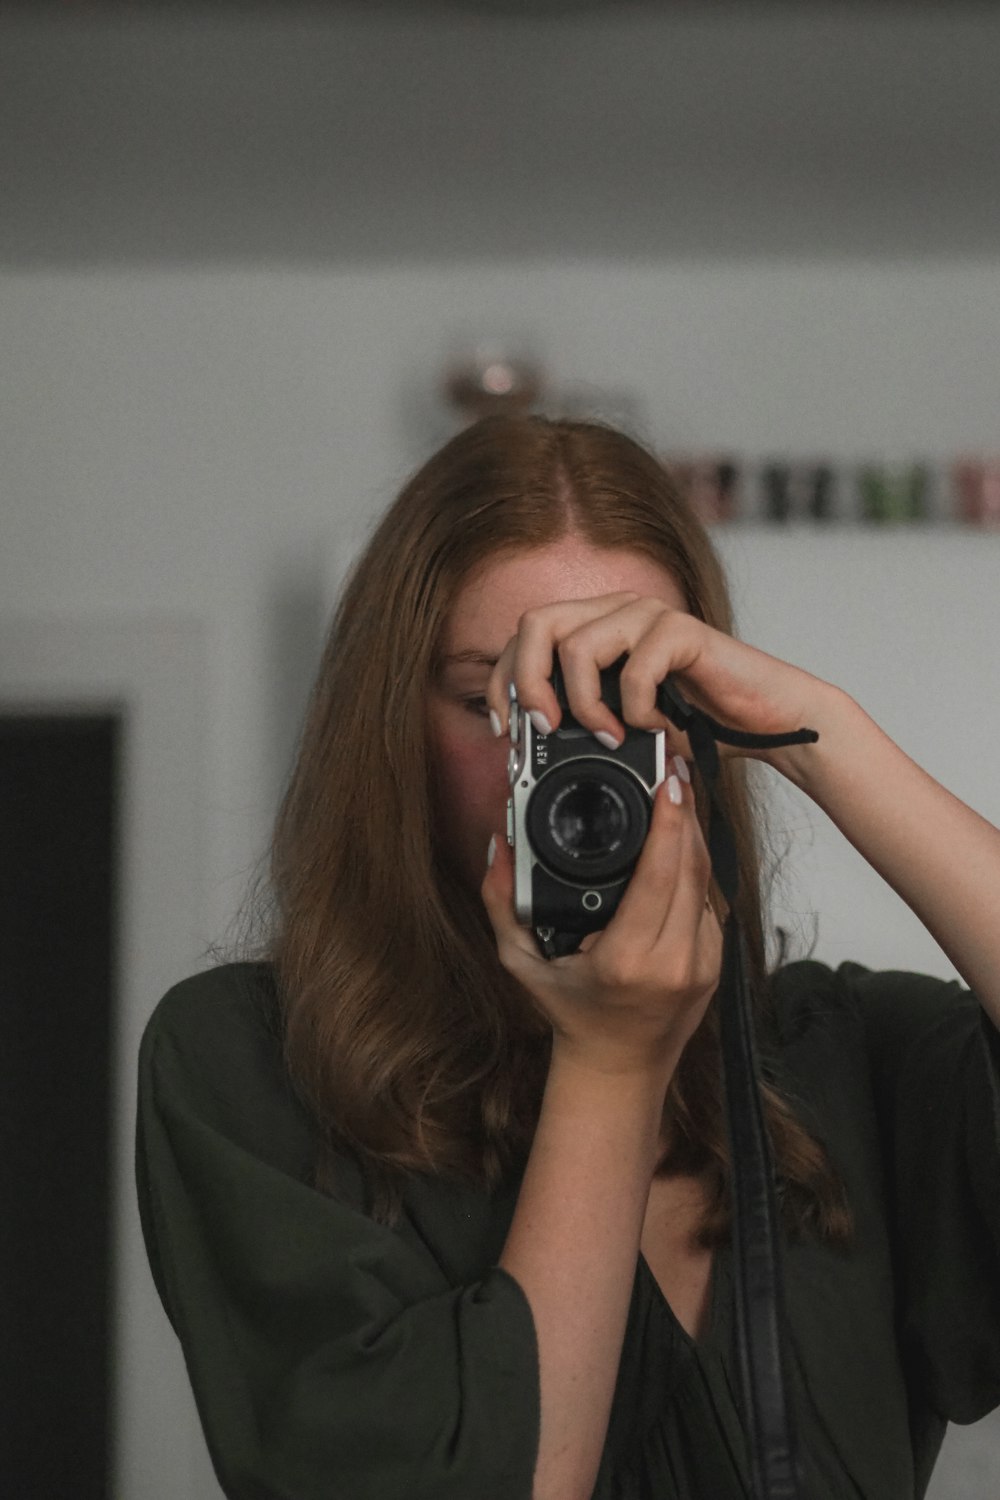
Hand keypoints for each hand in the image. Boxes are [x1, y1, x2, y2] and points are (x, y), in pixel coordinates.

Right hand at [481, 764, 723, 1074]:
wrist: (620, 1068)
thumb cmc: (572, 1014)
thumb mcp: (522, 964)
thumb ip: (501, 903)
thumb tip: (498, 846)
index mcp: (628, 960)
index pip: (660, 875)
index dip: (669, 823)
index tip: (667, 783)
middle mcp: (674, 961)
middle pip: (692, 866)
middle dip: (686, 812)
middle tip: (673, 770)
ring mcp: (702, 962)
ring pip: (707, 880)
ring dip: (694, 834)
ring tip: (678, 792)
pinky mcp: (715, 961)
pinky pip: (708, 900)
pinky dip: (695, 866)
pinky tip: (681, 837)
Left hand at [485, 592, 841, 778]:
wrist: (768, 723)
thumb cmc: (699, 723)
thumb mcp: (622, 726)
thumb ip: (578, 722)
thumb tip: (523, 742)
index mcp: (597, 624)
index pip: (525, 635)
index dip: (503, 680)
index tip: (506, 727)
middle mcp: (618, 610)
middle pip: (537, 624)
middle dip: (529, 683)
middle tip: (547, 729)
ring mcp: (650, 615)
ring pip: (578, 646)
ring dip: (585, 704)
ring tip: (611, 736)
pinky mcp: (682, 631)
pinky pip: (635, 668)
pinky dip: (638, 709)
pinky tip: (658, 728)